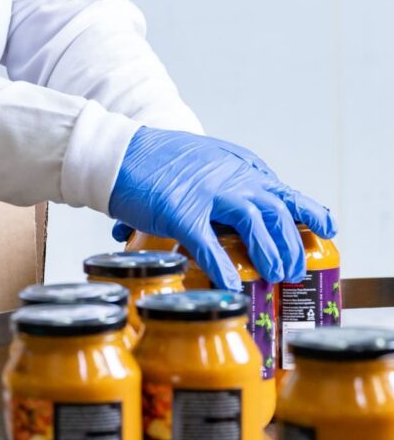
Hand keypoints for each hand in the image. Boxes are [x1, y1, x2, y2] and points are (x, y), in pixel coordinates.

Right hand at [108, 127, 336, 289]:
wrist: (115, 153)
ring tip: (272, 278)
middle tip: (291, 269)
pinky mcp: (180, 212)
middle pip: (276, 209)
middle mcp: (226, 175)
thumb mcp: (198, 158)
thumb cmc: (151, 159)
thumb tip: (229, 214)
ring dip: (269, 254)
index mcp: (232, 163)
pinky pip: (209, 246)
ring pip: (254, 224)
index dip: (305, 211)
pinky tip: (231, 286)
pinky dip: (224, 268)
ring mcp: (205, 193)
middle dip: (291, 243)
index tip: (323, 228)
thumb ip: (220, 180)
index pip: (280, 188)